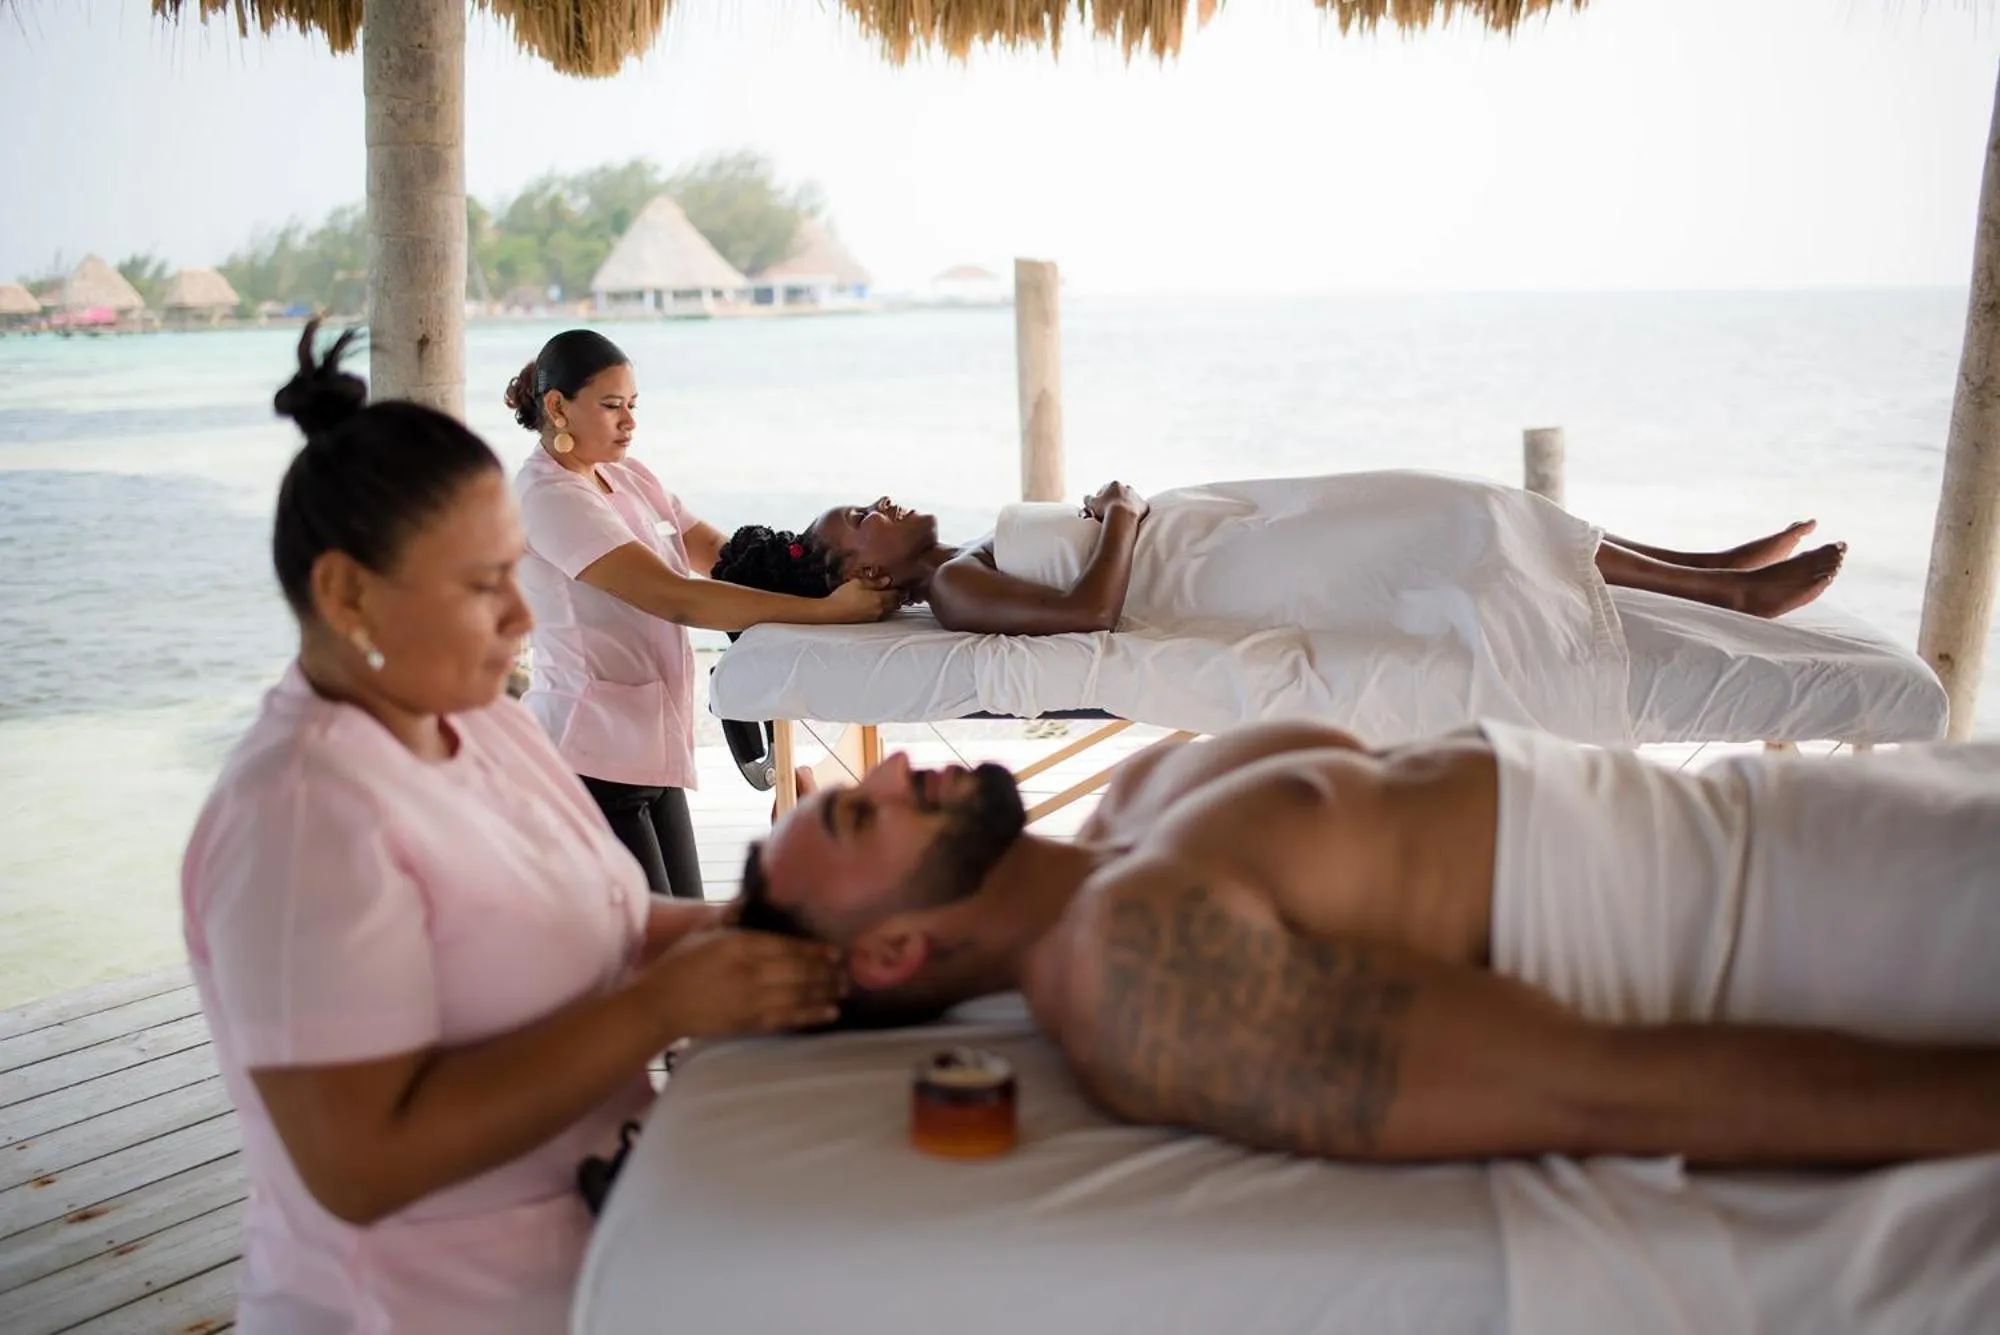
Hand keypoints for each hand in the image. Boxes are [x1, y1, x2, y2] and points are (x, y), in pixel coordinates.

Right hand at [645, 928, 844, 1038]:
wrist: (660, 1004)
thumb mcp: (703, 931)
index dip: (814, 950)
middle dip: (827, 971)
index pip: (786, 947)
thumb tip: (751, 897)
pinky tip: (830, 1012)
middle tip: (848, 970)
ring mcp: (751, 999)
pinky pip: (787, 1018)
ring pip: (798, 994)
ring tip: (844, 988)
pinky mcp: (749, 1022)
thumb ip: (730, 915)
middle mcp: (750, 971)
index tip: (836, 950)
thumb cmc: (680, 964)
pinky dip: (811, 1015)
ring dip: (825, 991)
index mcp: (739, 945)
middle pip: (798, 971)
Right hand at [825, 575, 899, 622]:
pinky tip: (876, 602)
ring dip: (891, 602)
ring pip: (890, 609)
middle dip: (897, 596)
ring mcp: (876, 616)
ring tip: (886, 595)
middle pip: (896, 603)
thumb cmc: (843, 597)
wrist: (832, 612)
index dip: (899, 587)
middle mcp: (881, 609)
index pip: (897, 593)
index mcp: (880, 599)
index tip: (898, 583)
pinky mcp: (870, 620)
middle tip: (895, 589)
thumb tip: (887, 580)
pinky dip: (883, 607)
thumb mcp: (859, 583)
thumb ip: (875, 581)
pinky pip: (882, 613)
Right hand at [1082, 481, 1147, 523]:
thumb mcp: (1092, 503)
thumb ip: (1087, 498)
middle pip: (1120, 494)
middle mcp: (1128, 488)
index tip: (1101, 506)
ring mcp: (1137, 496)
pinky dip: (1135, 514)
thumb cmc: (1106, 508)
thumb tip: (1085, 497)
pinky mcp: (1144, 506)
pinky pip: (1139, 510)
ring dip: (1126, 507)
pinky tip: (1130, 520)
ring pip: (1131, 501)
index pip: (1107, 489)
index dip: (1102, 498)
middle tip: (1110, 511)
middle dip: (1116, 501)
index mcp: (1115, 484)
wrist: (1123, 517)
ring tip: (1121, 517)